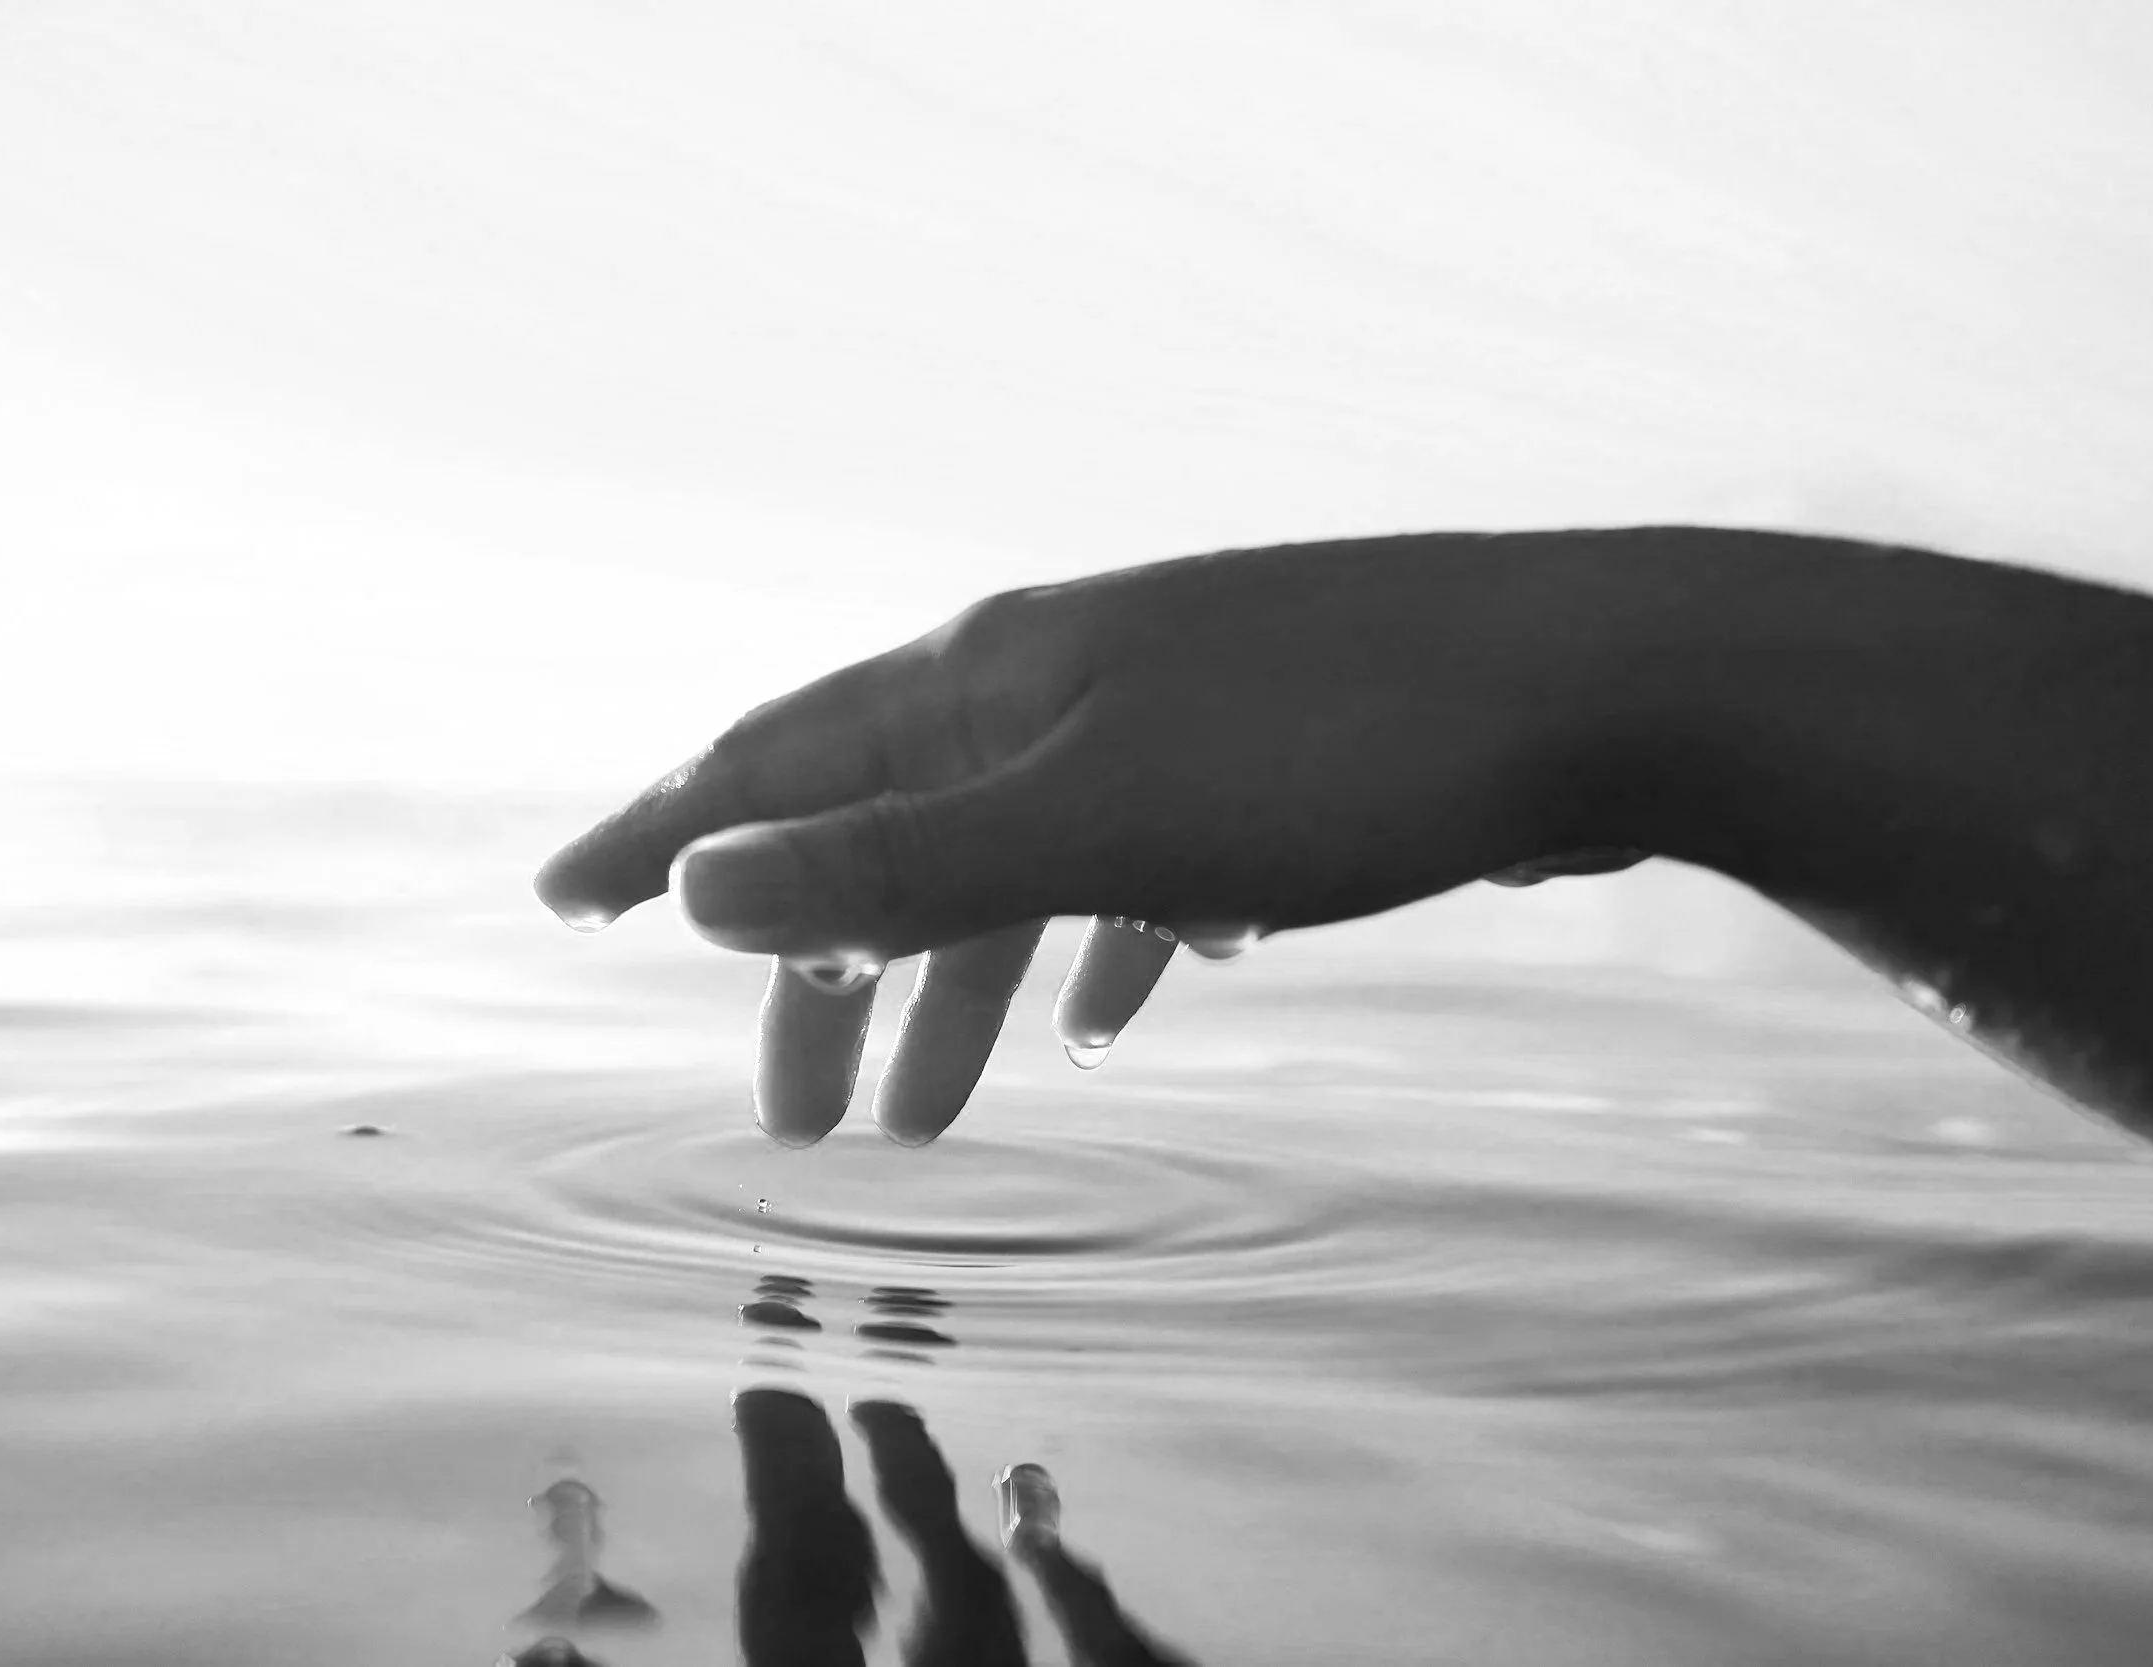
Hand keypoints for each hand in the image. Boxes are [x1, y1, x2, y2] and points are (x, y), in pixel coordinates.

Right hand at [535, 532, 1649, 1144]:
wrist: (1592, 686)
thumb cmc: (1339, 753)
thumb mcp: (1091, 818)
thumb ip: (897, 854)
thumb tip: (704, 881)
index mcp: (988, 678)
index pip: (774, 762)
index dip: (660, 836)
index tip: (560, 901)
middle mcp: (1057, 678)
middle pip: (886, 832)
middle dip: (828, 978)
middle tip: (799, 1122)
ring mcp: (1163, 713)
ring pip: (1014, 864)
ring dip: (964, 987)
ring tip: (939, 1123)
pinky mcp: (1262, 761)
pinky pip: (1132, 861)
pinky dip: (1099, 938)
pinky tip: (1127, 1001)